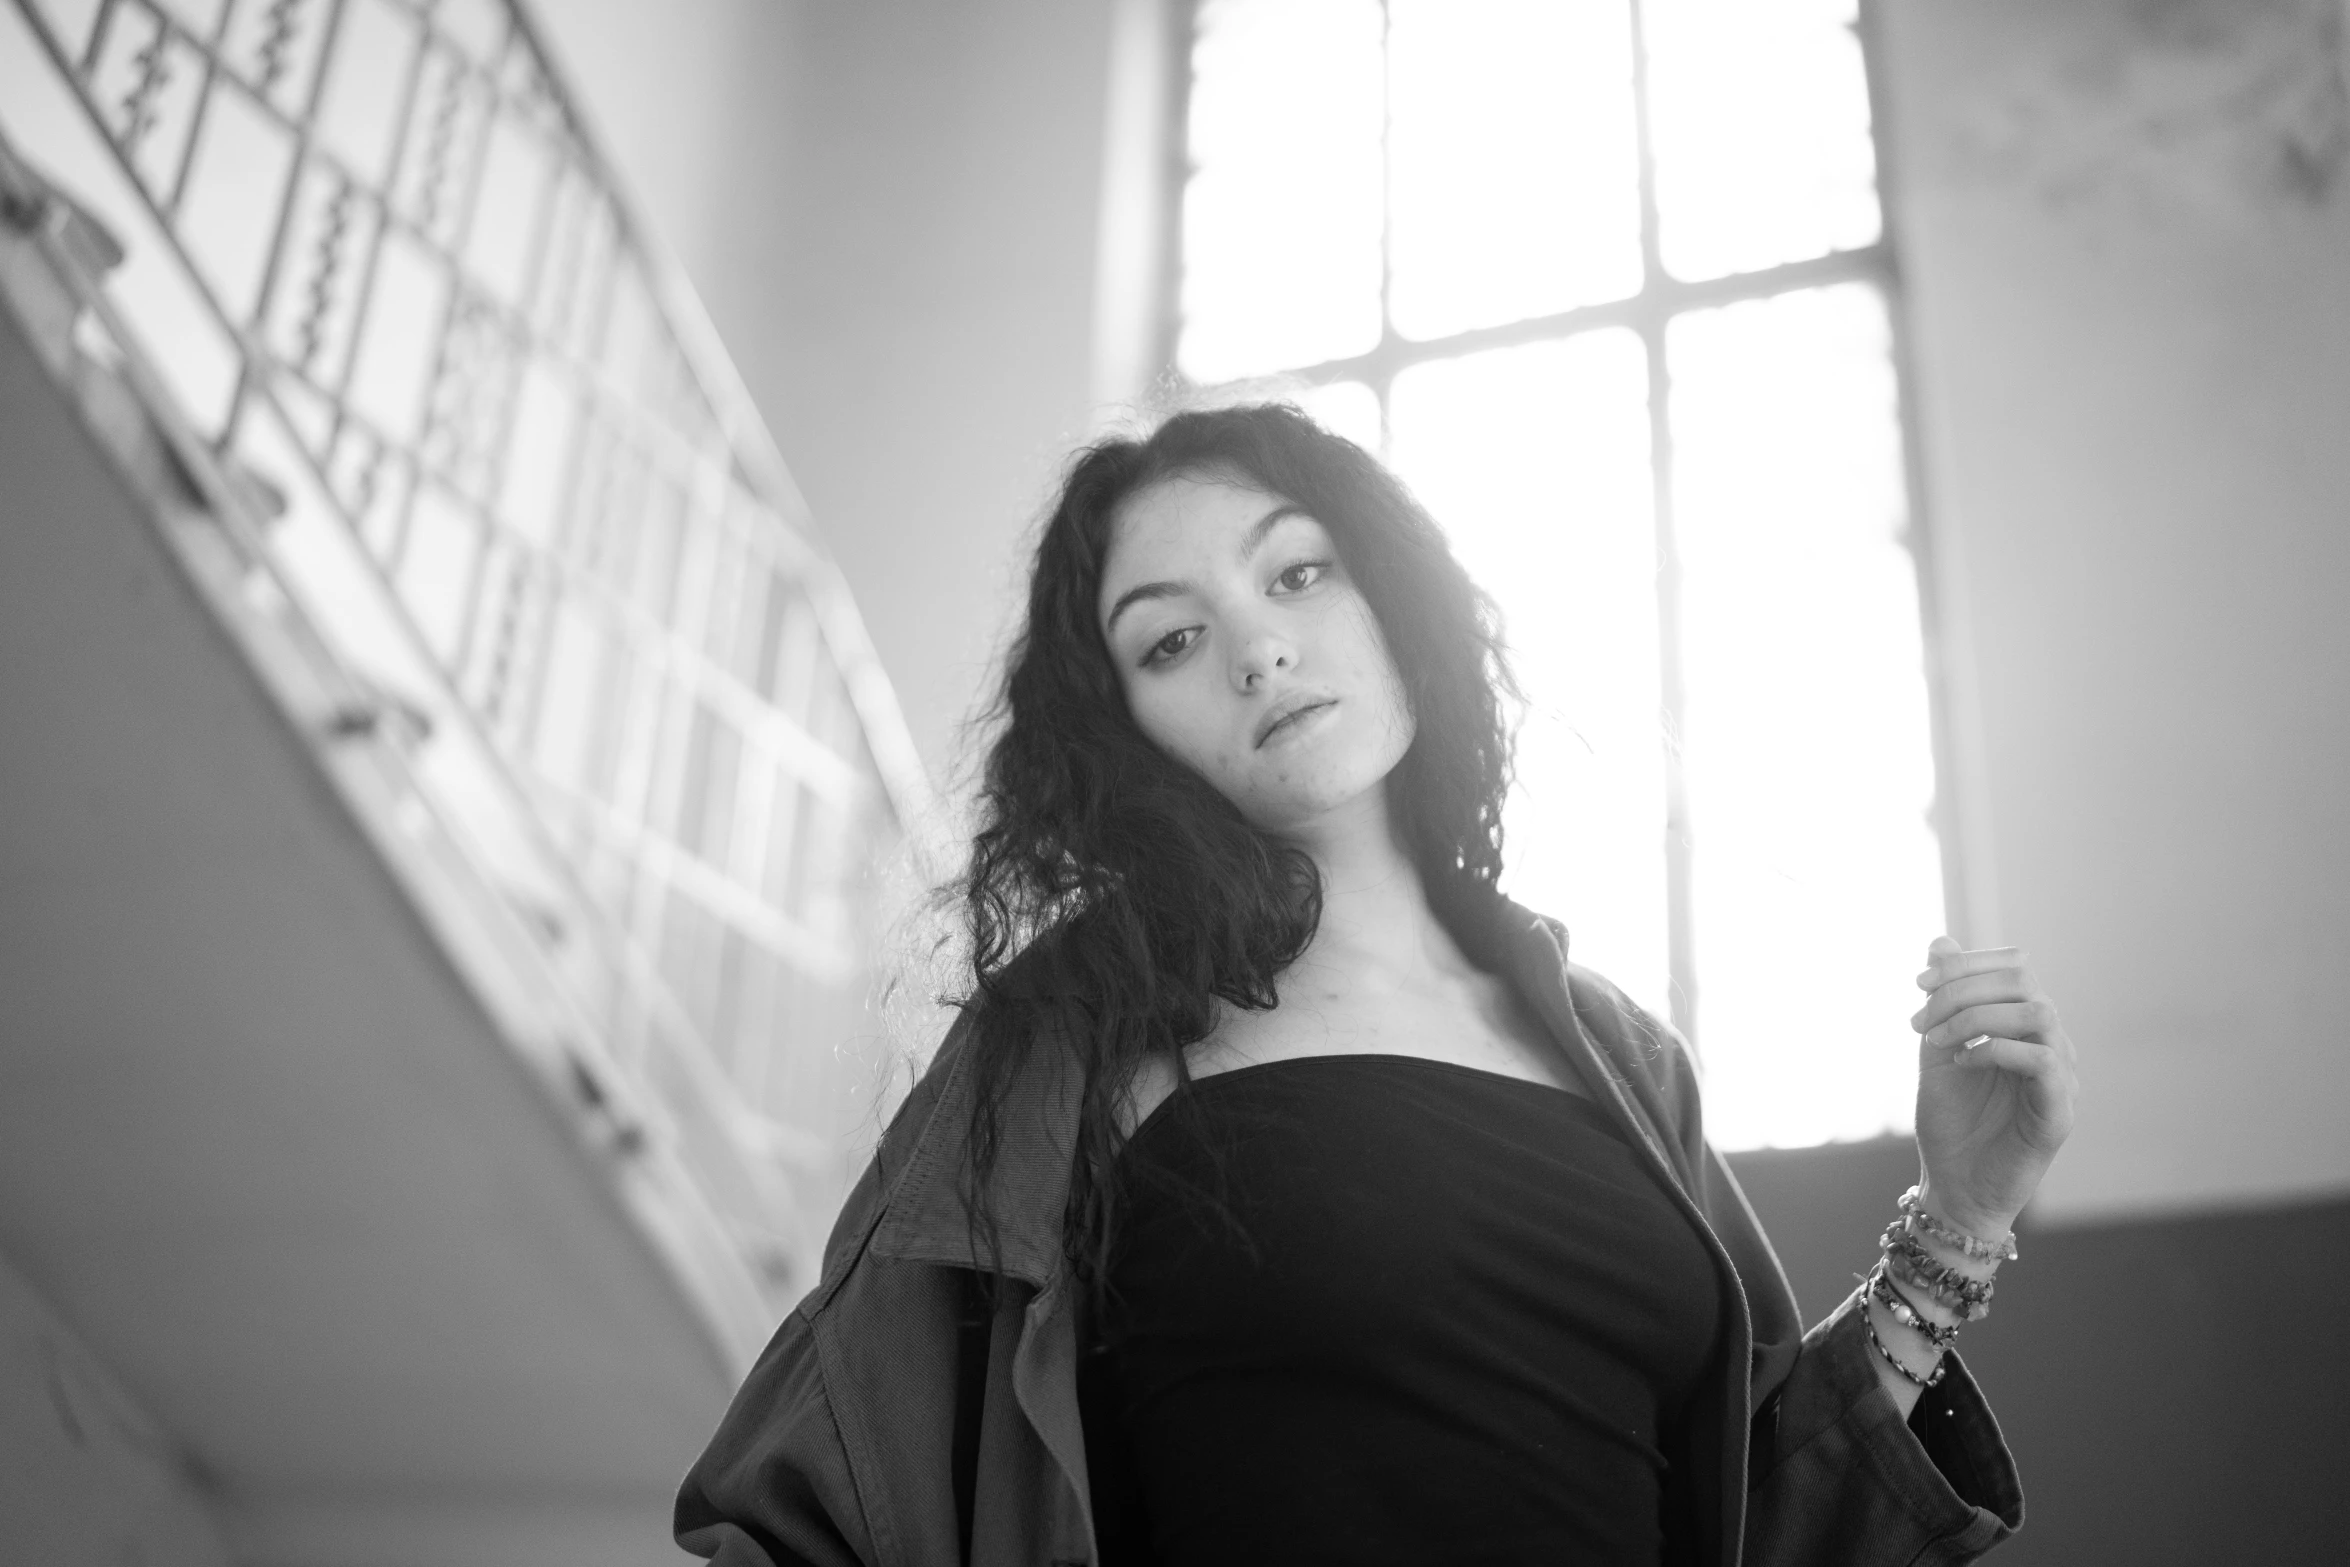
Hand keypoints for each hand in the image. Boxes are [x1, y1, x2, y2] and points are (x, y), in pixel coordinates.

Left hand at [1908, 937, 2078, 1240]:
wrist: (1954, 1186)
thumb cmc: (1951, 1121)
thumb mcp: (1936, 1049)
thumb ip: (1942, 999)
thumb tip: (1941, 940)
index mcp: (2024, 1027)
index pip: (2014, 968)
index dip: (1967, 965)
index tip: (1918, 983)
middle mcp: (2051, 1045)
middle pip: (2024, 983)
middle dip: (1964, 989)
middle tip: (1919, 1019)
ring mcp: (2062, 1077)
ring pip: (2039, 1014)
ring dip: (1977, 1017)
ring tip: (1936, 1041)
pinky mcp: (2060, 1111)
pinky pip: (2045, 1060)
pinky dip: (1997, 1049)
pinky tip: (1962, 1061)